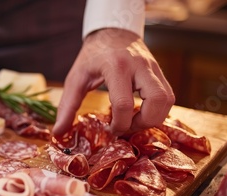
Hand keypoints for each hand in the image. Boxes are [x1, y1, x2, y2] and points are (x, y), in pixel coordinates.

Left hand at [52, 28, 174, 136]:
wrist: (112, 32)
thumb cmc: (92, 57)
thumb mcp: (75, 79)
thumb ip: (67, 106)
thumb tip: (58, 132)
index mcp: (115, 66)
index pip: (124, 103)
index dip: (119, 124)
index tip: (110, 130)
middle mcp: (139, 66)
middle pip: (157, 102)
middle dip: (143, 123)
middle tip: (127, 127)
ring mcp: (153, 68)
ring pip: (168, 100)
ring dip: (153, 118)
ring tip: (134, 121)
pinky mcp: (160, 72)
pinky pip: (168, 96)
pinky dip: (157, 110)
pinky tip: (140, 113)